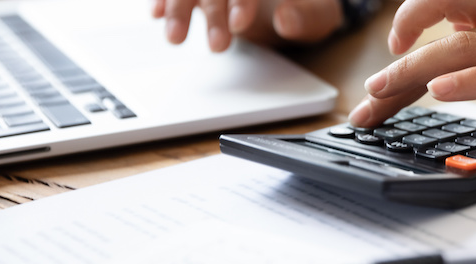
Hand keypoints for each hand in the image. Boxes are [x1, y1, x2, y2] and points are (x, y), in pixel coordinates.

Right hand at [152, 0, 343, 51]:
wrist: (301, 7)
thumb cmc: (311, 11)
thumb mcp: (319, 18)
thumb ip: (306, 18)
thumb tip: (287, 18)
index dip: (242, 0)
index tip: (240, 24)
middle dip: (213, 12)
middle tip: (218, 47)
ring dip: (179, 9)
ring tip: (175, 39)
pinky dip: (165, 1)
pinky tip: (155, 15)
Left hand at [348, 0, 475, 137]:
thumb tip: (457, 44)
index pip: (448, 4)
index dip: (410, 21)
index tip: (388, 50)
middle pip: (439, 26)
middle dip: (394, 63)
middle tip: (368, 98)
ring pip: (457, 46)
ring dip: (409, 74)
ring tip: (379, 97)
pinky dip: (466, 79)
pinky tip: (441, 90)